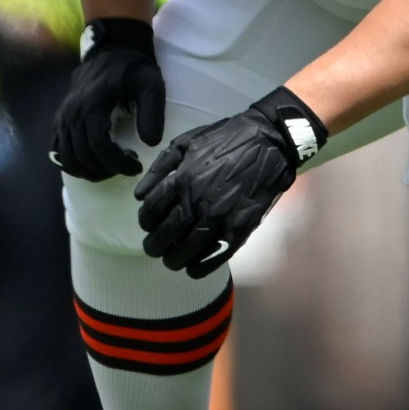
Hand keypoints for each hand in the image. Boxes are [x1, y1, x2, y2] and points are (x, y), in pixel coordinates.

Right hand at [51, 18, 165, 180]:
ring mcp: (62, 116)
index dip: (118, 164)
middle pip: (83, 155)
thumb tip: (150, 143)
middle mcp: (72, 113)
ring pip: (67, 157)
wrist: (112, 50)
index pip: (100, 147)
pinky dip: (71, 163)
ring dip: (89, 170)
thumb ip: (152, 114)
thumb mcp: (151, 86)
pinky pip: (56, 150)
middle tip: (125, 168)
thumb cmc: (133, 69)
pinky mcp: (59, 119)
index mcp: (93, 105)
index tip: (136, 167)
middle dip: (107, 169)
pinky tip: (91, 164)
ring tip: (110, 169)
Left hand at [135, 88, 325, 278]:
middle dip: (154, 245)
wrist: (269, 142)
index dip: (144, 221)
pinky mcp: (240, 227)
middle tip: (154, 248)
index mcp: (182, 178)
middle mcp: (197, 200)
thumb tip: (139, 196)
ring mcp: (220, 216)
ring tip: (170, 261)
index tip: (147, 225)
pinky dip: (201, 267)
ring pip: (188, 249)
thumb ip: (159, 168)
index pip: (151, 211)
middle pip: (165, 234)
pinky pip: (216, 255)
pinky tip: (193, 269)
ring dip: (174, 259)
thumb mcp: (186, 142)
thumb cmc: (225, 140)